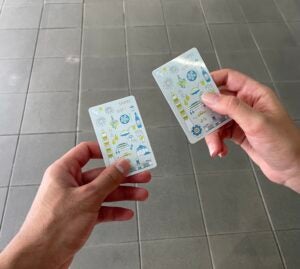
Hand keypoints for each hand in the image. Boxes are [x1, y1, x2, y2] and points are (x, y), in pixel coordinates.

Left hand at [0, 142, 150, 268]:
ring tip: (141, 194)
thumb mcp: (87, 198)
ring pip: (104, 192)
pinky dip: (114, 210)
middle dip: (122, 176)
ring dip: (123, 194)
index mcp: (64, 172)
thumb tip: (122, 165)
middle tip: (140, 174)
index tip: (121, 152)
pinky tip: (126, 212)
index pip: (85, 151)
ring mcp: (76, 201)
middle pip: (101, 174)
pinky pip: (101, 209)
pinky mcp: (80, 216)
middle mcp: (70, 184)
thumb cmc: (53, 227)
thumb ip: (108, 180)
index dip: (104, 150)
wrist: (41, 259)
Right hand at [202, 69, 299, 192]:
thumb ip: (231, 108)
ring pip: (216, 120)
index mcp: (254, 94)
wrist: (291, 168)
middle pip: (218, 101)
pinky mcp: (237, 134)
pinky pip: (220, 134)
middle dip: (207, 113)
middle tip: (195, 119)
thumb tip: (208, 97)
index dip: (212, 80)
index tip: (196, 88)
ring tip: (214, 147)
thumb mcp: (256, 122)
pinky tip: (220, 151)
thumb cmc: (284, 143)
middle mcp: (246, 105)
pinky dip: (217, 143)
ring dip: (212, 135)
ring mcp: (241, 120)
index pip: (229, 78)